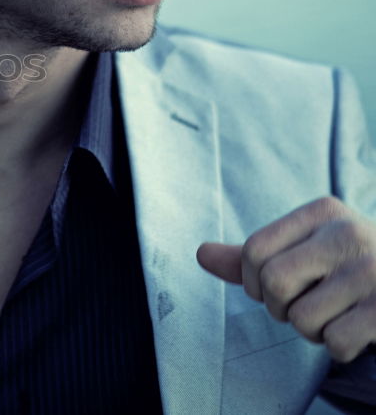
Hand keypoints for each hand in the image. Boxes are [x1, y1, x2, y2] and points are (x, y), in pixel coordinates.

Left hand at [197, 196, 375, 362]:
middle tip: (307, 305)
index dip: (253, 281)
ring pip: (302, 318)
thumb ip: (255, 256)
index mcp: (323, 212)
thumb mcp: (308, 249)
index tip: (275, 288)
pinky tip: (359, 330)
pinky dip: (339, 347)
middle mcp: (349, 234)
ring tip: (337, 314)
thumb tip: (200, 254)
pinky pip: (334, 342)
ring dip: (312, 331)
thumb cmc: (351, 268)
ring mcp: (373, 271)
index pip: (254, 250)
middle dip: (281, 308)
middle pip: (273, 282)